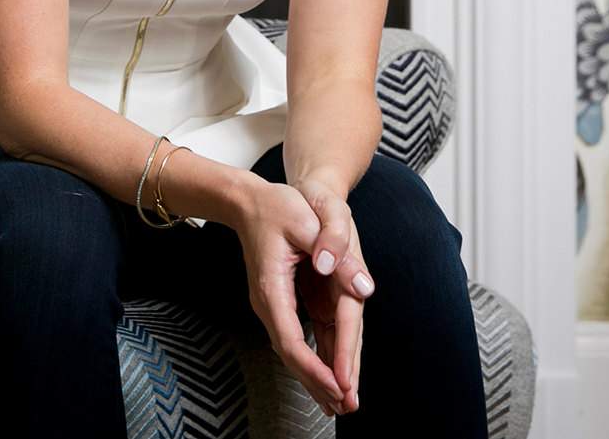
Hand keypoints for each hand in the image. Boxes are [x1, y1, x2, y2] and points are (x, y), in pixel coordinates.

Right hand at [235, 179, 348, 415]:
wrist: (247, 200)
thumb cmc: (276, 206)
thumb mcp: (306, 219)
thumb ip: (333, 248)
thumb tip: (361, 284)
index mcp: (272, 289)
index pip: (294, 341)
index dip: (316, 368)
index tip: (338, 387)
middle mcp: (269, 303)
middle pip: (293, 354)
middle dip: (318, 382)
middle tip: (344, 407)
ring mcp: (273, 305)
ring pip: (295, 349)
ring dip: (316, 376)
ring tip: (338, 403)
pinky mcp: (281, 301)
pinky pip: (298, 337)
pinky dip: (313, 357)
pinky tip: (326, 373)